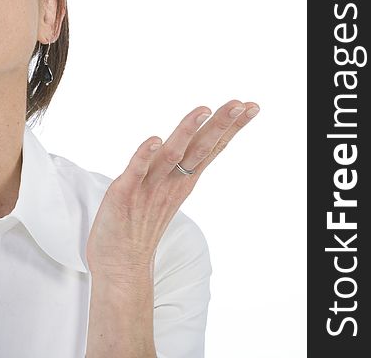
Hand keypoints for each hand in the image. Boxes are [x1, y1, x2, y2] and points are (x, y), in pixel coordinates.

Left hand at [86, 99, 259, 281]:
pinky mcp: (124, 194)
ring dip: (186, 131)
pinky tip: (154, 140)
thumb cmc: (139, 226)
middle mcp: (170, 182)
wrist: (121, 266)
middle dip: (221, 124)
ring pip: (171, 154)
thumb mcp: (165, 192)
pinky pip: (136, 171)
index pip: (210, 148)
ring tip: (204, 109)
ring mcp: (148, 188)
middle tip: (243, 104)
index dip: (229, 126)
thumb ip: (173, 168)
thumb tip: (182, 144)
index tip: (250, 106)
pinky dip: (144, 155)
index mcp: (181, 180)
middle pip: (200, 148)